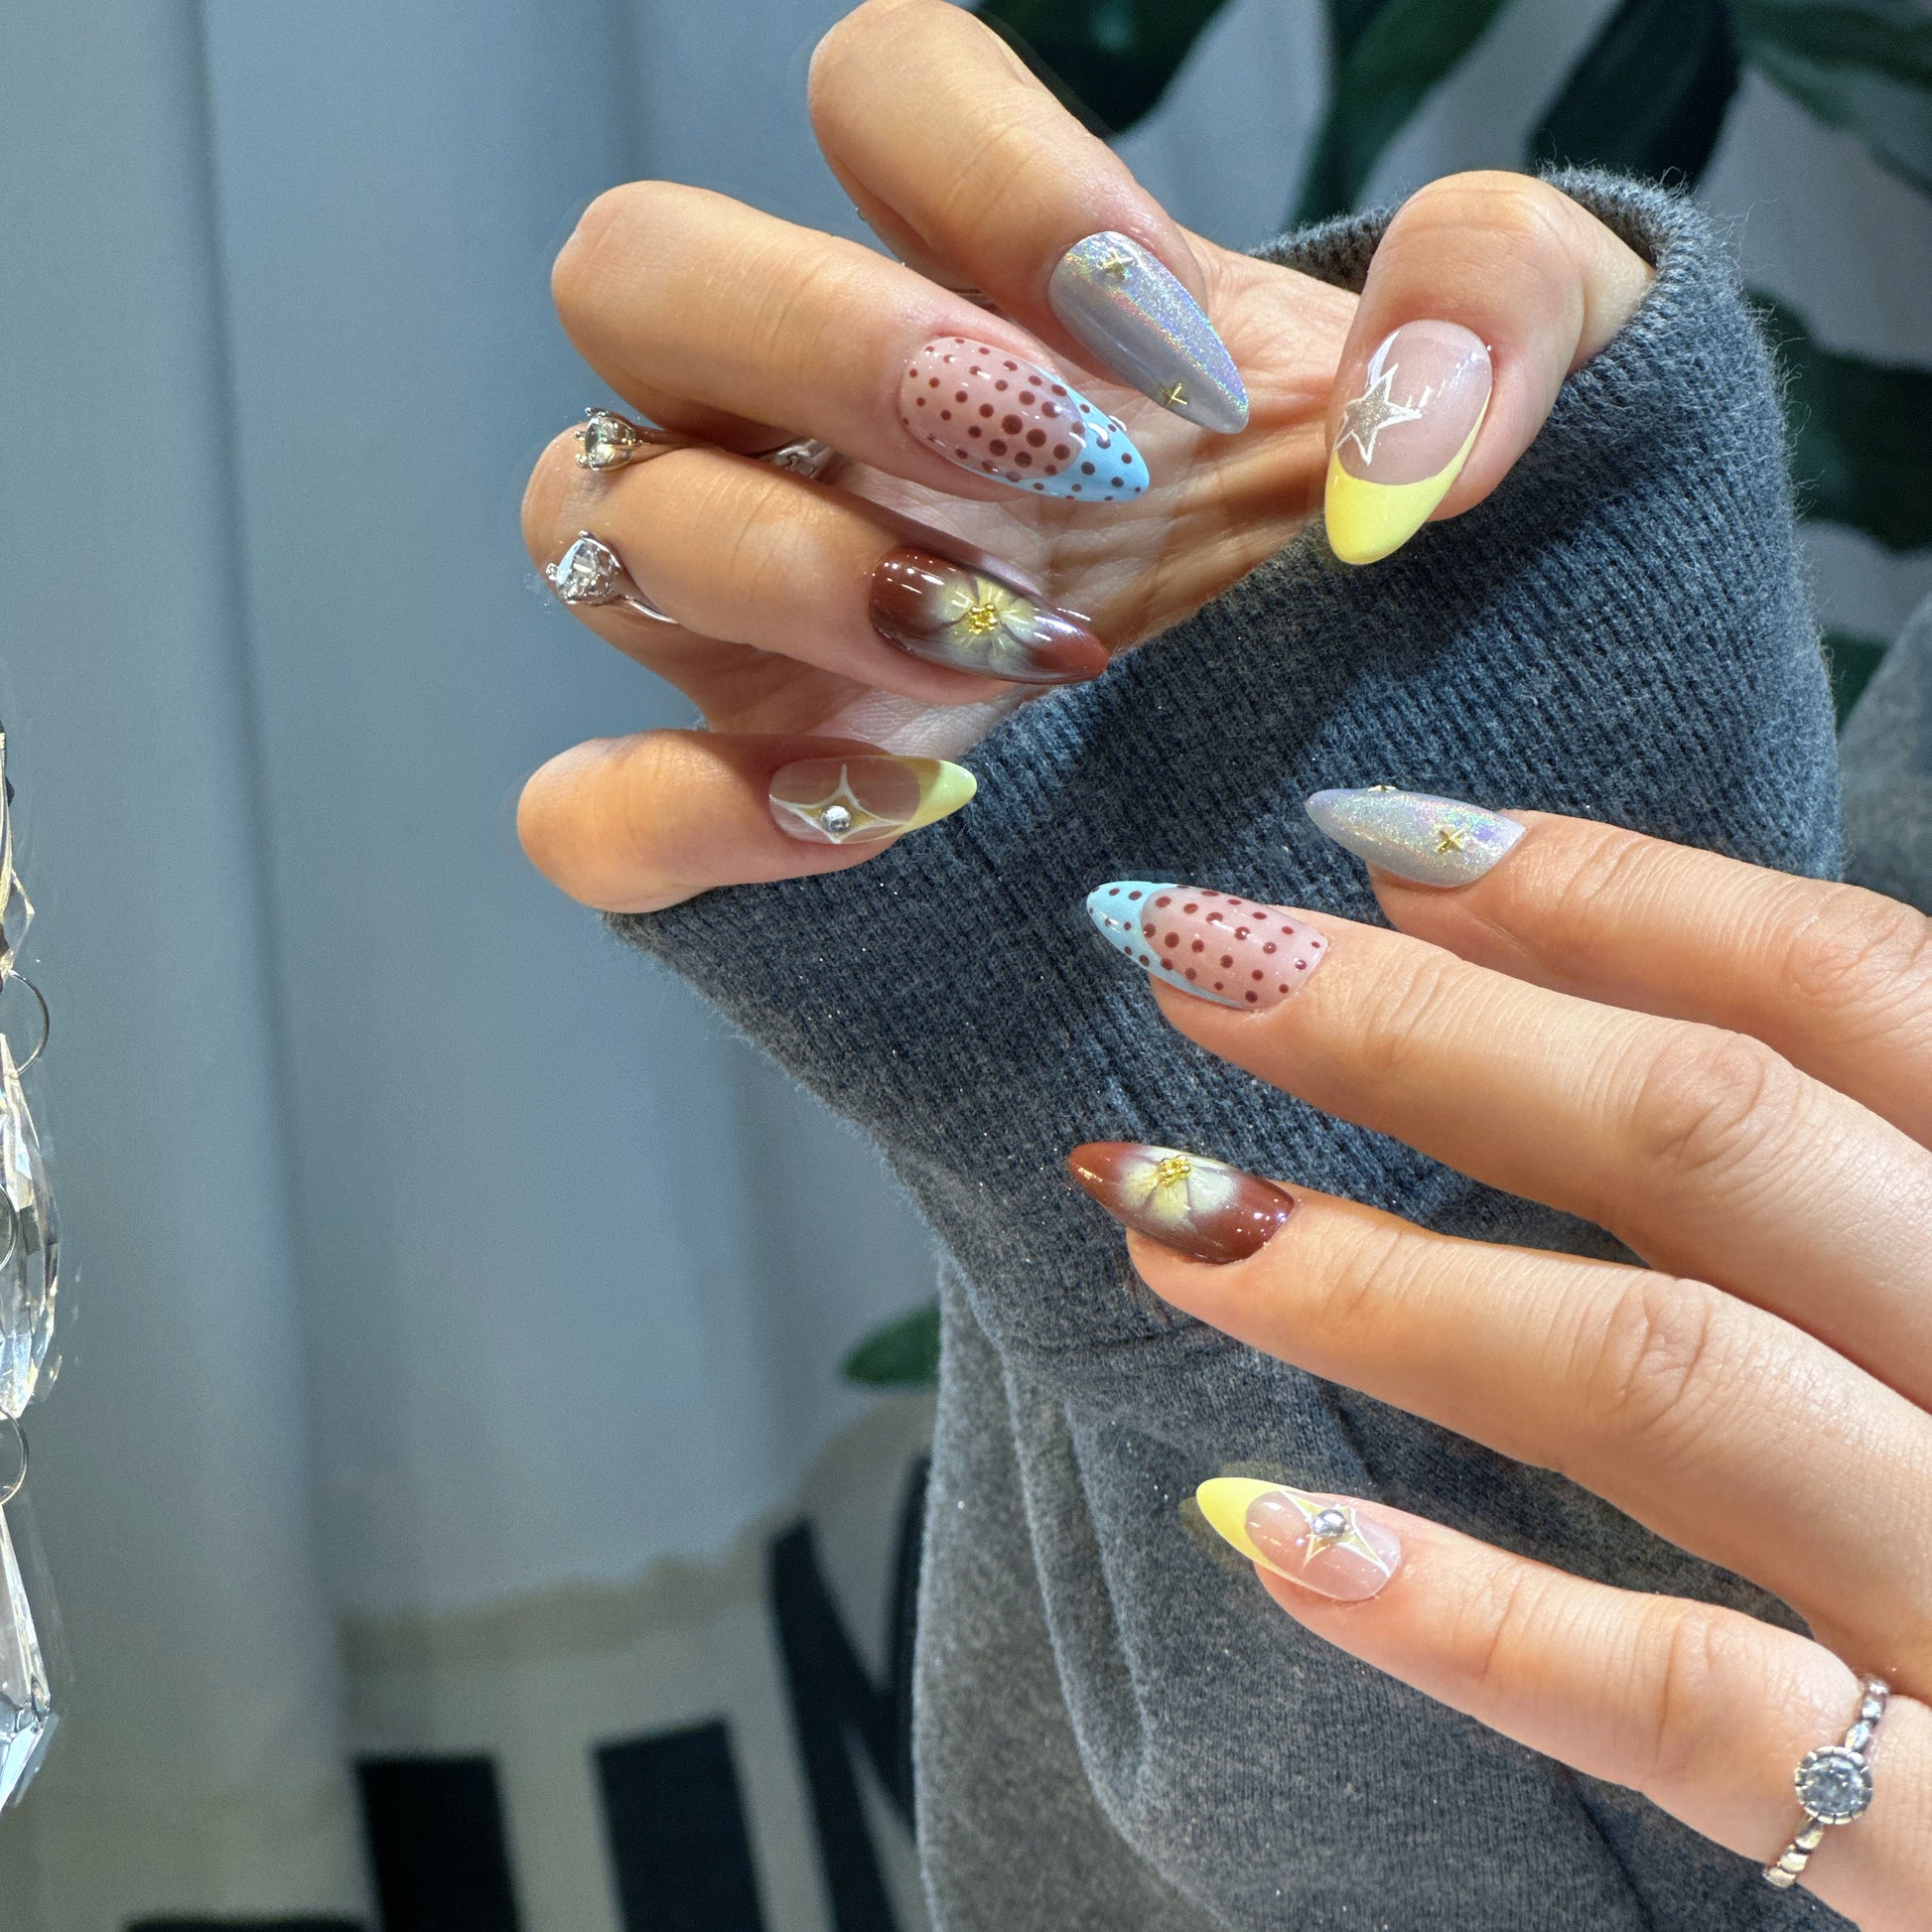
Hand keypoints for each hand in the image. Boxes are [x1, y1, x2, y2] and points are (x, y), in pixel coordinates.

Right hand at [517, 0, 1650, 911]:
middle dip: (841, 354)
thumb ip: (1505, 302)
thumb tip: (1400, 430)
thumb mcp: (1514, 408)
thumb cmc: (1384, 579)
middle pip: (638, 270)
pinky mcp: (737, 811)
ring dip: (802, 574)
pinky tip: (883, 814)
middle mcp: (820, 425)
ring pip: (593, 520)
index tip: (1178, 365)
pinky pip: (589, 811)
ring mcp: (754, 621)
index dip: (998, 184)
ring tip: (1027, 663)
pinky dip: (685, 816)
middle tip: (1069, 483)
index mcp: (979, 284)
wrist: (1324, 797)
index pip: (872, 89)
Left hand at [1072, 792, 1931, 1922]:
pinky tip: (1276, 1532)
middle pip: (1713, 1135)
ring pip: (1668, 1375)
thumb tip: (1536, 1007)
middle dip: (1422, 1027)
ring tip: (1164, 1215)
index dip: (1601, 893)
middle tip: (1184, 955)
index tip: (1369, 833)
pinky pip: (1697, 1708)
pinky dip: (1478, 1619)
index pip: (1841, 985)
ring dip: (1381, 1283)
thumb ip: (1837, 1178)